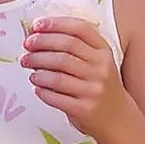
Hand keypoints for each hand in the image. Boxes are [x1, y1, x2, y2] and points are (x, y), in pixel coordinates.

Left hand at [23, 18, 127, 138]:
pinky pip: (58, 97)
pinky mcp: (85, 110)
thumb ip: (76, 46)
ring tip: (28, 65)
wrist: (118, 119)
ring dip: (38, 68)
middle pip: (65, 49)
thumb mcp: (97, 61)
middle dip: (41, 44)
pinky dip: (43, 91)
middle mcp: (101, 68)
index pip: (79, 29)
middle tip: (26, 46)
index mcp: (103, 51)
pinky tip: (37, 87)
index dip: (55, 24)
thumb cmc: (99, 84)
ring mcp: (94, 90)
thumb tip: (38, 34)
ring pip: (58, 74)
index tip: (36, 25)